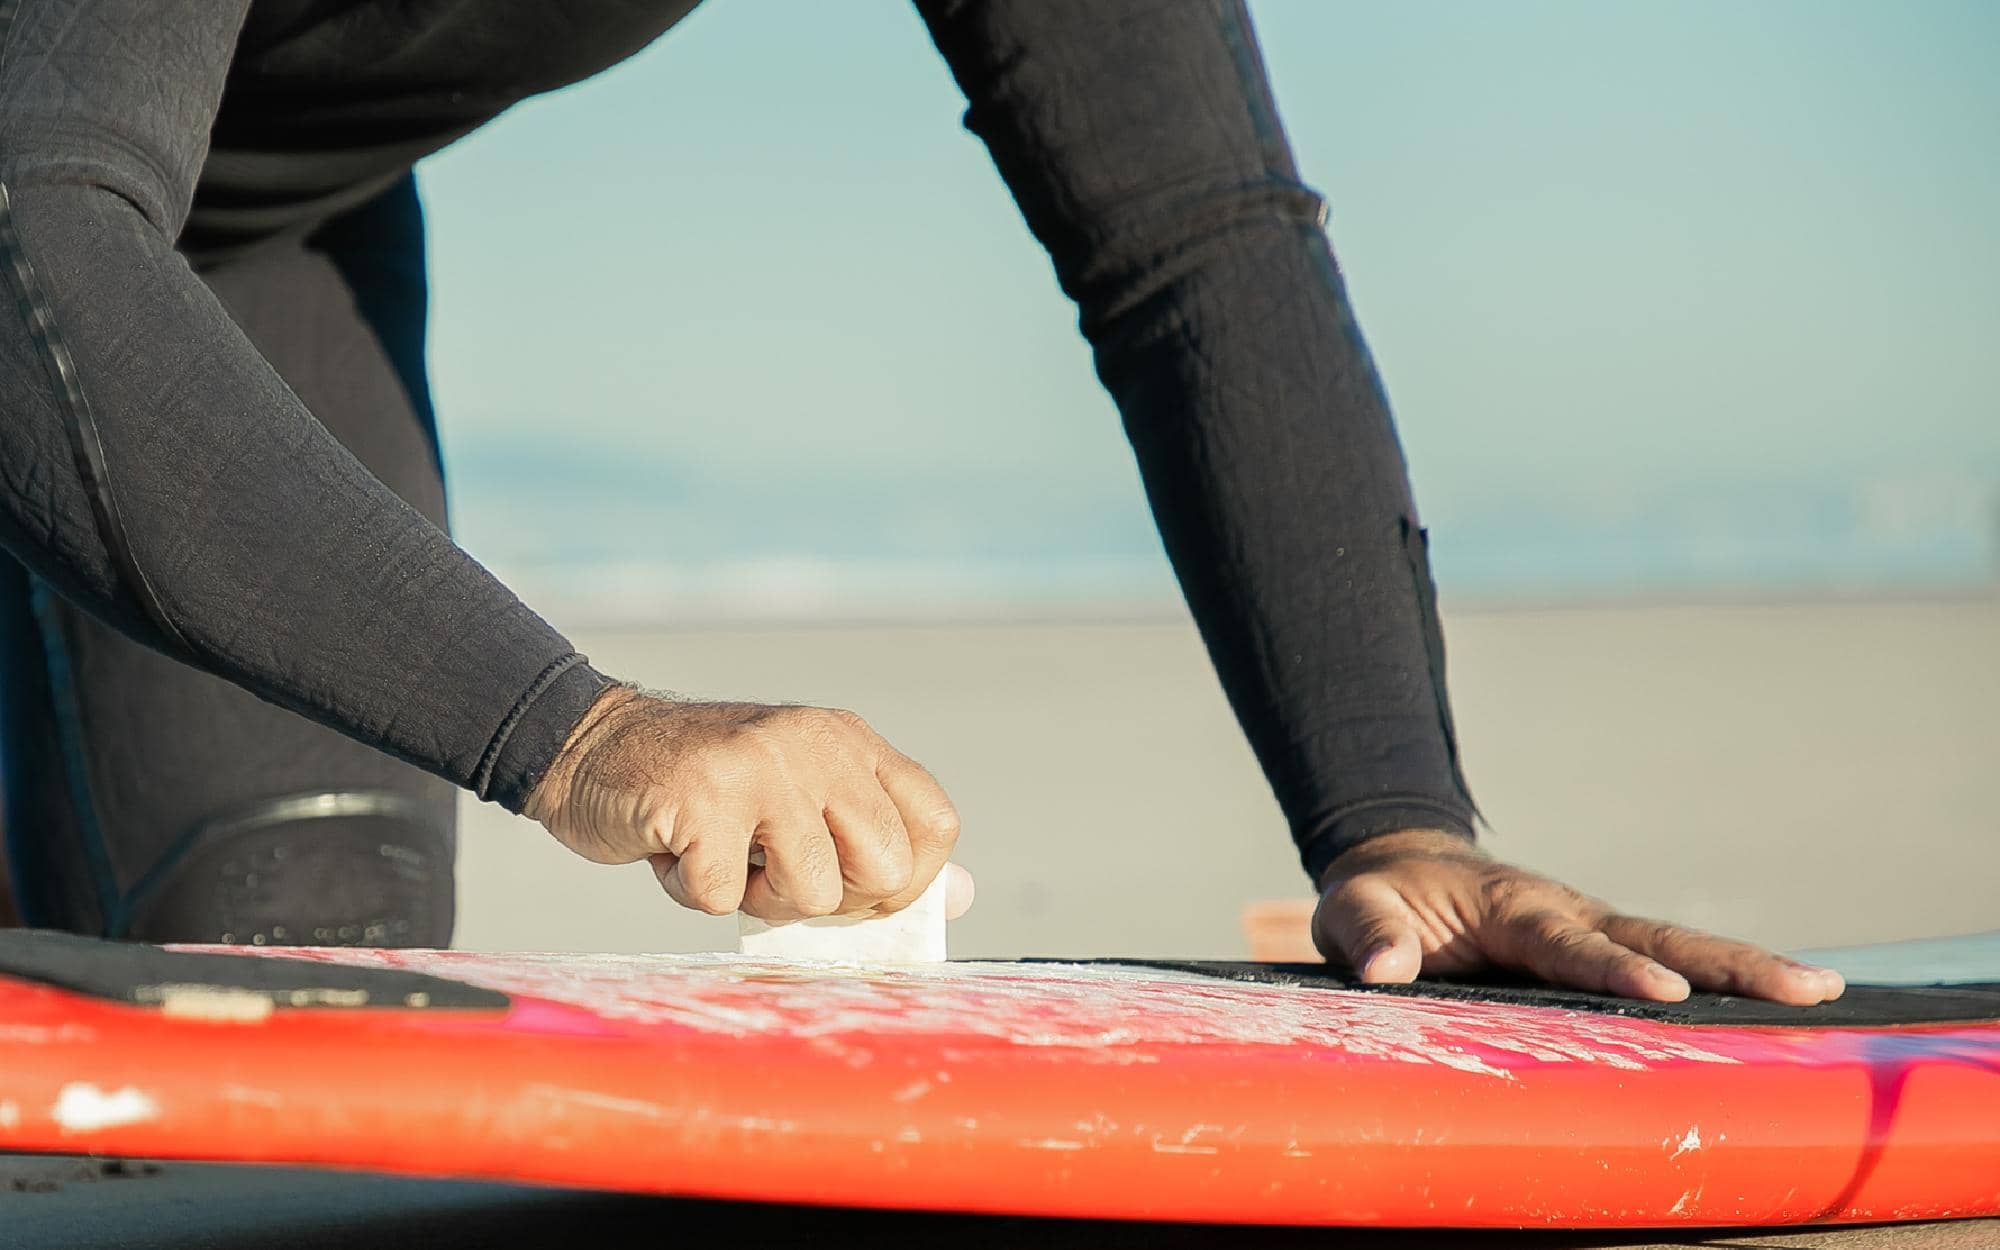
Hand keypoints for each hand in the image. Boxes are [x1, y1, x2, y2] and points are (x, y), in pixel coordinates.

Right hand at [525, 687, 963, 922]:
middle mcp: (817, 743)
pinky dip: (692, 893)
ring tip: (721, 853)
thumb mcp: (801, 802)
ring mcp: (762, 765)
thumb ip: (873, 845)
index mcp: (851, 742)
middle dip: (831, 899)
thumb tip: (955, 897)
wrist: (589, 748)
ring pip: (812, 891)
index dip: (904, 882)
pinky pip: (726, 898)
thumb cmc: (706, 797)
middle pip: (887, 868)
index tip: (850, 887)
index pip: (935, 825)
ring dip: (757, 899)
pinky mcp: (703, 796)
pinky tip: (675, 849)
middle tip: (774, 871)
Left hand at [1313, 829, 1844, 1004]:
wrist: (1402, 869)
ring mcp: (1591, 929)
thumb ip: (1367, 936)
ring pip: (1677, 946)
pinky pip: (1666, 963)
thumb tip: (1388, 970)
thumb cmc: (1380, 897)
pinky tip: (1776, 1012)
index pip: (1567, 942)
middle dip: (1728, 962)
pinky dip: (1721, 982)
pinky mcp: (1599, 949)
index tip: (1666, 990)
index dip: (1613, 967)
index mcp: (1511, 905)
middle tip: (1807, 986)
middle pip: (1657, 935)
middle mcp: (1567, 912)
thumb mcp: (1352, 910)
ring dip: (1744, 969)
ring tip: (1821, 993)